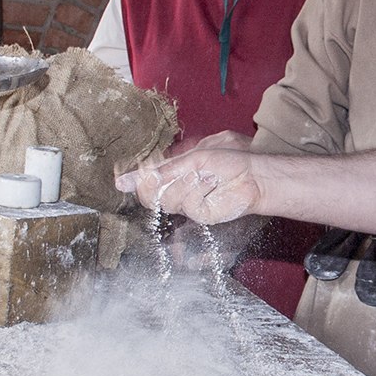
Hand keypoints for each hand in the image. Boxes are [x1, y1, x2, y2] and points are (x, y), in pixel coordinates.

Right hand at [114, 134, 261, 223]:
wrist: (254, 173)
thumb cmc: (227, 162)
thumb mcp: (190, 159)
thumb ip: (159, 171)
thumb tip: (122, 182)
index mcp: (173, 177)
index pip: (143, 184)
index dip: (136, 180)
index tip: (127, 177)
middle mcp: (177, 193)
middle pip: (150, 197)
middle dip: (158, 182)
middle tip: (172, 173)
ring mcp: (188, 205)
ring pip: (168, 200)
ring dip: (184, 183)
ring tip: (203, 174)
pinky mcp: (201, 215)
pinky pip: (188, 204)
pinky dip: (199, 190)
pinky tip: (212, 183)